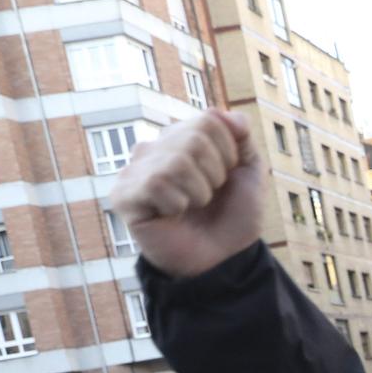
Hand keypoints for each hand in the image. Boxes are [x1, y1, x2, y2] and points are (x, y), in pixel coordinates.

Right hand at [110, 111, 266, 277]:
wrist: (221, 258)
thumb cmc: (231, 217)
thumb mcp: (249, 174)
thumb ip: (241, 139)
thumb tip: (226, 113)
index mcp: (182, 138)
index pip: (209, 120)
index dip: (229, 153)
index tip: (226, 178)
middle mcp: (155, 148)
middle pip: (194, 139)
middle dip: (215, 175)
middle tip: (208, 197)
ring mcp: (135, 170)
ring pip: (176, 162)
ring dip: (198, 192)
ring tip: (191, 206)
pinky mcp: (122, 195)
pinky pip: (156, 184)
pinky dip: (177, 205)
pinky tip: (171, 215)